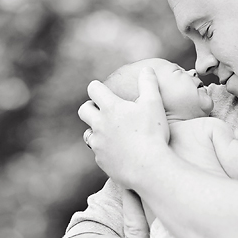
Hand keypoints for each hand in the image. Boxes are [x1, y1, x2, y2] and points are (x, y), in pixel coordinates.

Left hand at [78, 67, 170, 188]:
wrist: (149, 168)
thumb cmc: (153, 134)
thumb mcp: (154, 104)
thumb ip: (149, 83)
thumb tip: (146, 69)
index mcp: (110, 108)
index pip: (93, 89)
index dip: (98, 88)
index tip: (105, 91)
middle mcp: (99, 124)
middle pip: (83, 110)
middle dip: (91, 108)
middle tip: (105, 111)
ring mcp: (98, 144)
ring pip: (88, 133)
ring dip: (96, 130)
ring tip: (112, 133)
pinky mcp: (101, 161)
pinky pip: (98, 152)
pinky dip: (106, 150)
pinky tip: (119, 152)